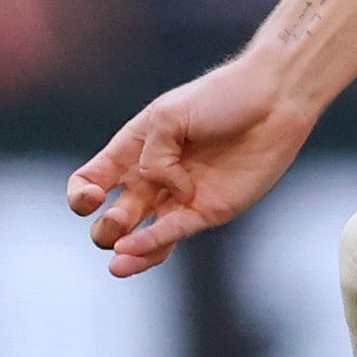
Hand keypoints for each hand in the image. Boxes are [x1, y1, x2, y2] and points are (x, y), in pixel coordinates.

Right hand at [70, 52, 320, 276]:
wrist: (274, 100)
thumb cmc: (222, 97)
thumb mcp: (170, 116)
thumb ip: (153, 156)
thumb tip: (164, 189)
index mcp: (134, 148)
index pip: (92, 180)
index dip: (82, 195)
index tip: (92, 197)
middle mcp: (153, 177)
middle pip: (114, 216)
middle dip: (107, 228)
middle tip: (119, 220)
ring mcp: (179, 197)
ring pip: (140, 236)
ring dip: (125, 248)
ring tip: (118, 258)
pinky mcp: (207, 211)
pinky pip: (171, 234)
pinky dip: (150, 245)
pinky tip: (131, 253)